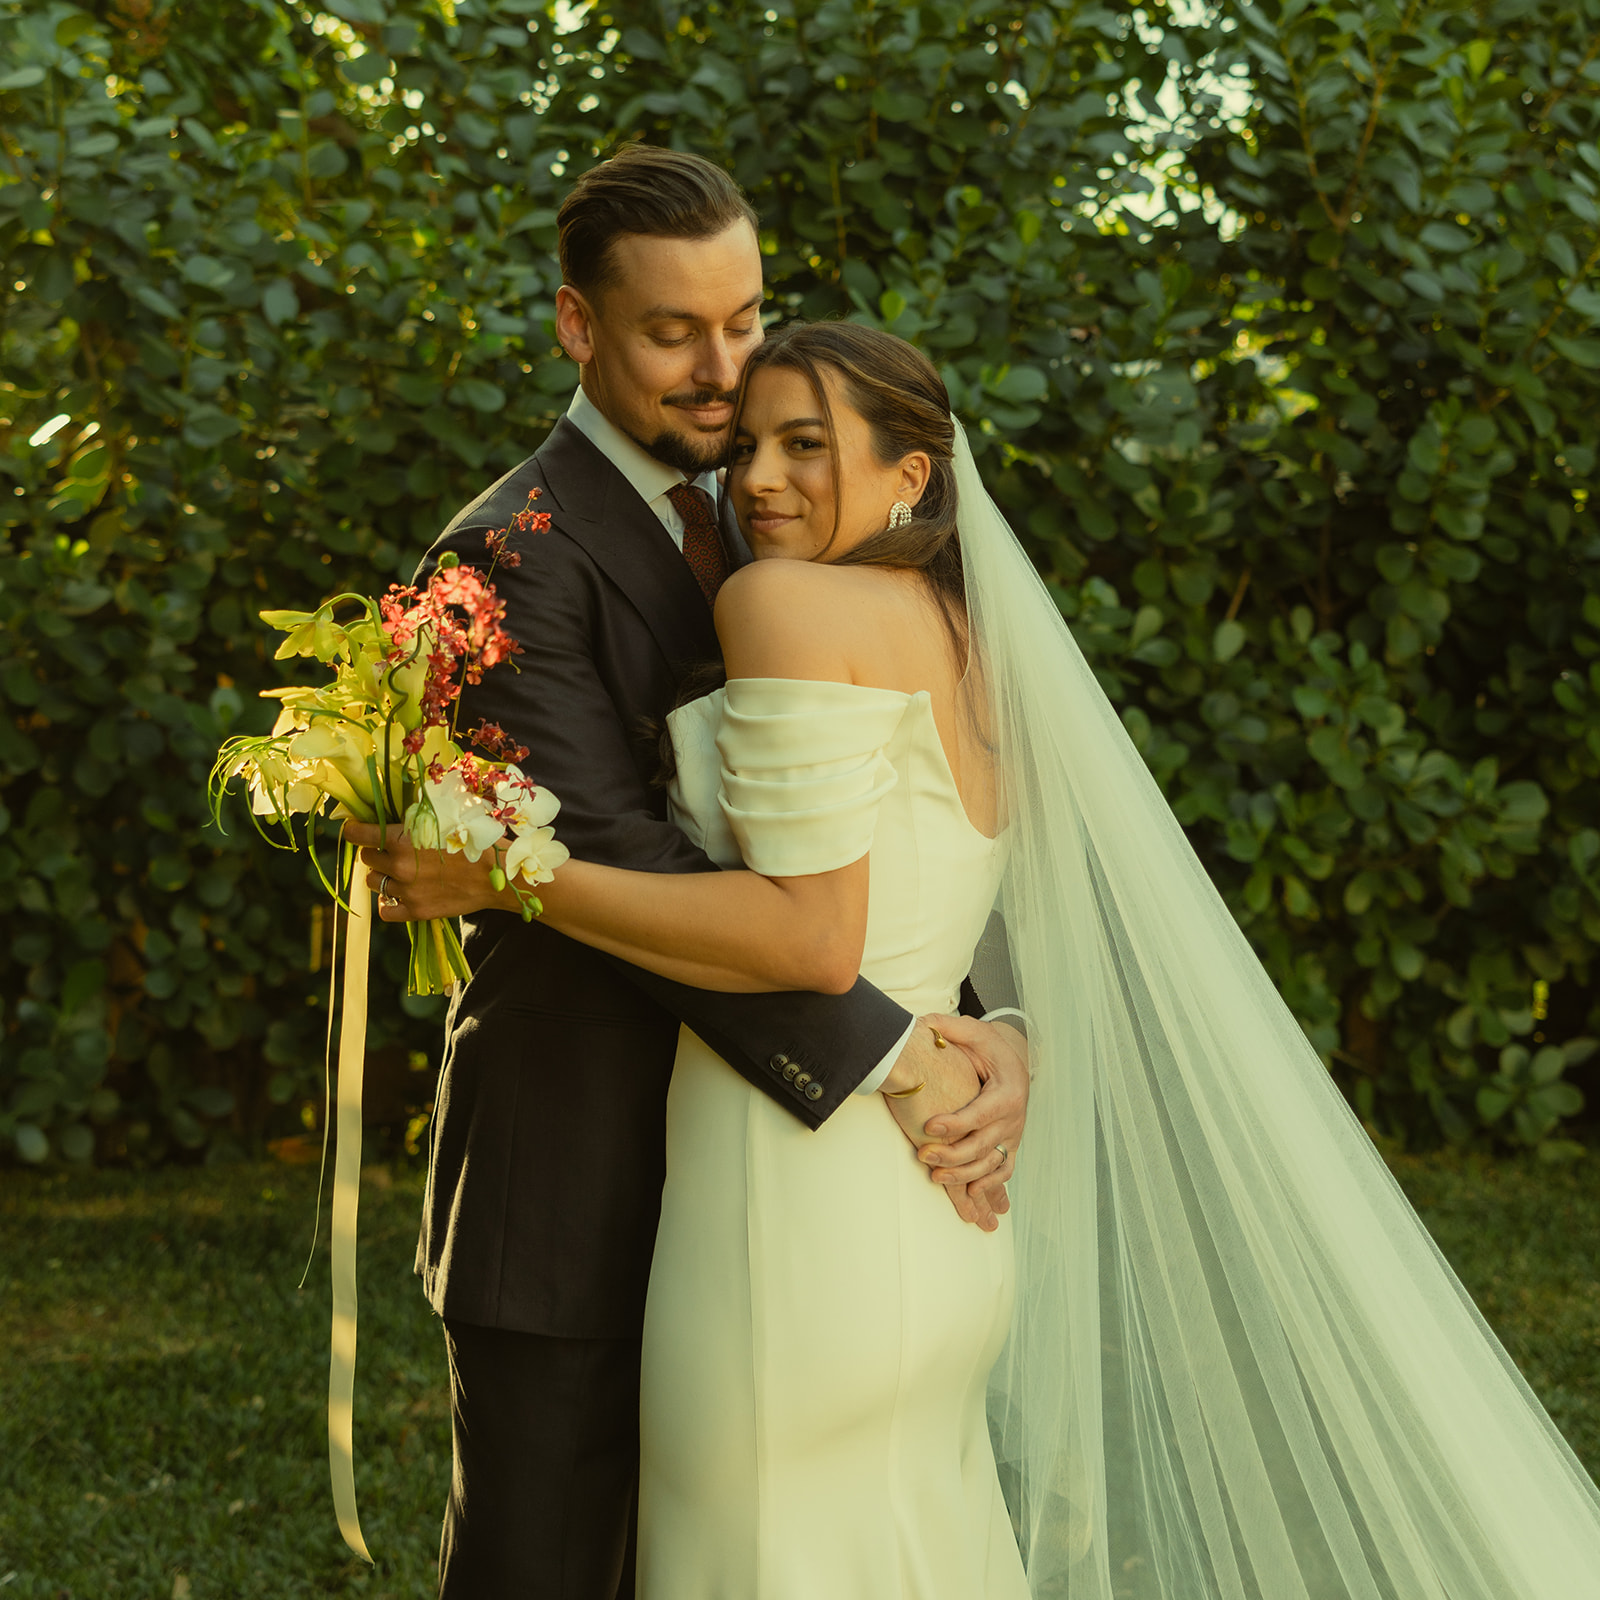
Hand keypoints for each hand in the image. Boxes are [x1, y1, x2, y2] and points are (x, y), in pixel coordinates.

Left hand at [342, 821, 505, 922]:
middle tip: (392, 850)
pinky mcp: (416, 911)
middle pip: (366, 858)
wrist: (498, 874)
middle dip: (375, 852)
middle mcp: (399, 866)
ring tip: (401, 872)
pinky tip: (401, 894)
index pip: (358, 834)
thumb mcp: (443, 817)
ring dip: (382, 876)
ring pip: (373, 883)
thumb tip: (393, 811)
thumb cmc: (474, 838)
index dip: (354, 829)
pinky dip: (389, 902)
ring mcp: (406, 891)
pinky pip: (385, 910)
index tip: (355, 829)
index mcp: (402, 839)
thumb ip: (414, 816)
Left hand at [916, 1016, 1028, 1216]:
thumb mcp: (974, 1032)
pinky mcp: (1009, 1146)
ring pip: (991, 1164)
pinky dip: (989, 1185)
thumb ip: (949, 1029)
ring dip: (964, 1174)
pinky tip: (968, 1192)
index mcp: (1007, 1091)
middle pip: (983, 1144)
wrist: (1016, 1061)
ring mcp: (1013, 1135)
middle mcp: (1013, 1118)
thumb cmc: (991, 1048)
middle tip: (923, 1155)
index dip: (956, 1123)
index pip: (980, 1113)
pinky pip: (1003, 1171)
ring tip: (935, 1176)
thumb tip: (922, 1024)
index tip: (929, 1126)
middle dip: (953, 1154)